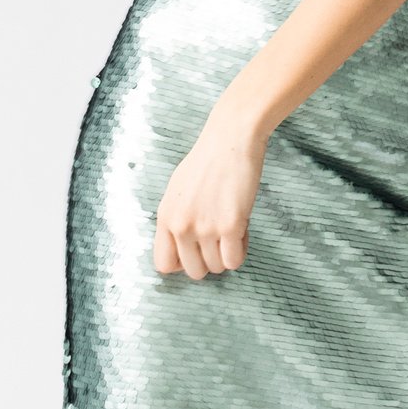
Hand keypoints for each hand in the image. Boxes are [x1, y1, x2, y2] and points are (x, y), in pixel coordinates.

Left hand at [153, 100, 269, 278]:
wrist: (232, 137)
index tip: (197, 250)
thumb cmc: (209, 159)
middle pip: (194, 271)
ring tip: (232, 227)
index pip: (164, 265)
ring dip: (228, 253)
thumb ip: (176, 219)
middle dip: (210, 259)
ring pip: (217, 268)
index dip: (183, 263)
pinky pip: (235, 260)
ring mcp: (205, 227)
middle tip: (220, 238)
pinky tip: (243, 227)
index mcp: (165, 216)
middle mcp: (181, 226)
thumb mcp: (178, 190)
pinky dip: (242, 249)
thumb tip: (183, 248)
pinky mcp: (230, 225)